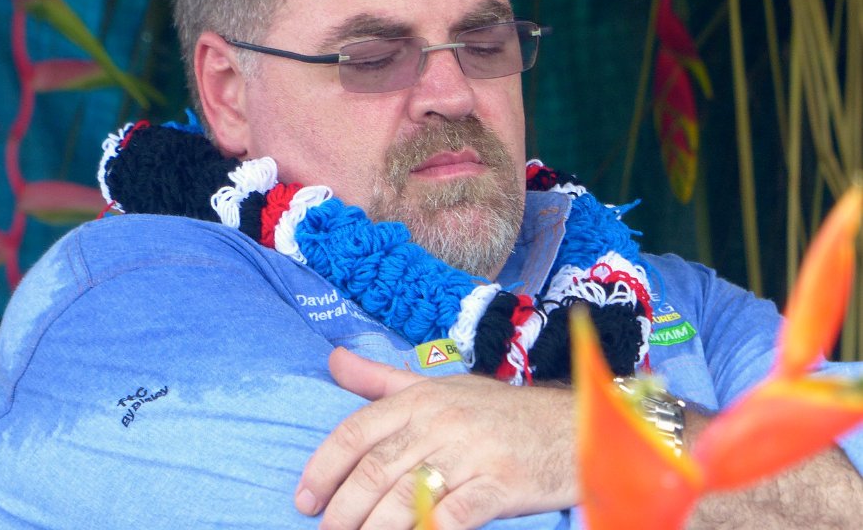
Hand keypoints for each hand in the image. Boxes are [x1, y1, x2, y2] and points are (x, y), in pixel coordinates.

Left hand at [295, 347, 576, 528]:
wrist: (568, 424)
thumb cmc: (495, 410)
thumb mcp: (438, 386)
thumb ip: (380, 380)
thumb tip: (333, 361)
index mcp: (421, 398)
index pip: (358, 431)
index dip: (324, 466)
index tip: (305, 497)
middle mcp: (441, 421)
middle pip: (377, 469)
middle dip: (342, 507)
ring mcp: (472, 453)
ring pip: (407, 496)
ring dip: (373, 528)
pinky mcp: (501, 483)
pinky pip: (454, 516)